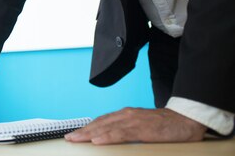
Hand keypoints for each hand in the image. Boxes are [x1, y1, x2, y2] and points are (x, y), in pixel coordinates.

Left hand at [65, 107, 206, 143]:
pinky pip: (121, 133)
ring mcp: (133, 120)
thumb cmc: (166, 126)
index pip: (101, 122)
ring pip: (107, 128)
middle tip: (69, 138)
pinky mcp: (142, 128)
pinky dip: (107, 136)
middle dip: (83, 132)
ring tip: (77, 139)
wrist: (187, 120)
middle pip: (100, 124)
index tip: (74, 134)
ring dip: (90, 134)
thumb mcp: (142, 127)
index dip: (87, 128)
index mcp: (126, 115)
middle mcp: (127, 115)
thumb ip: (128, 131)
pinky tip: (97, 140)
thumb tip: (113, 140)